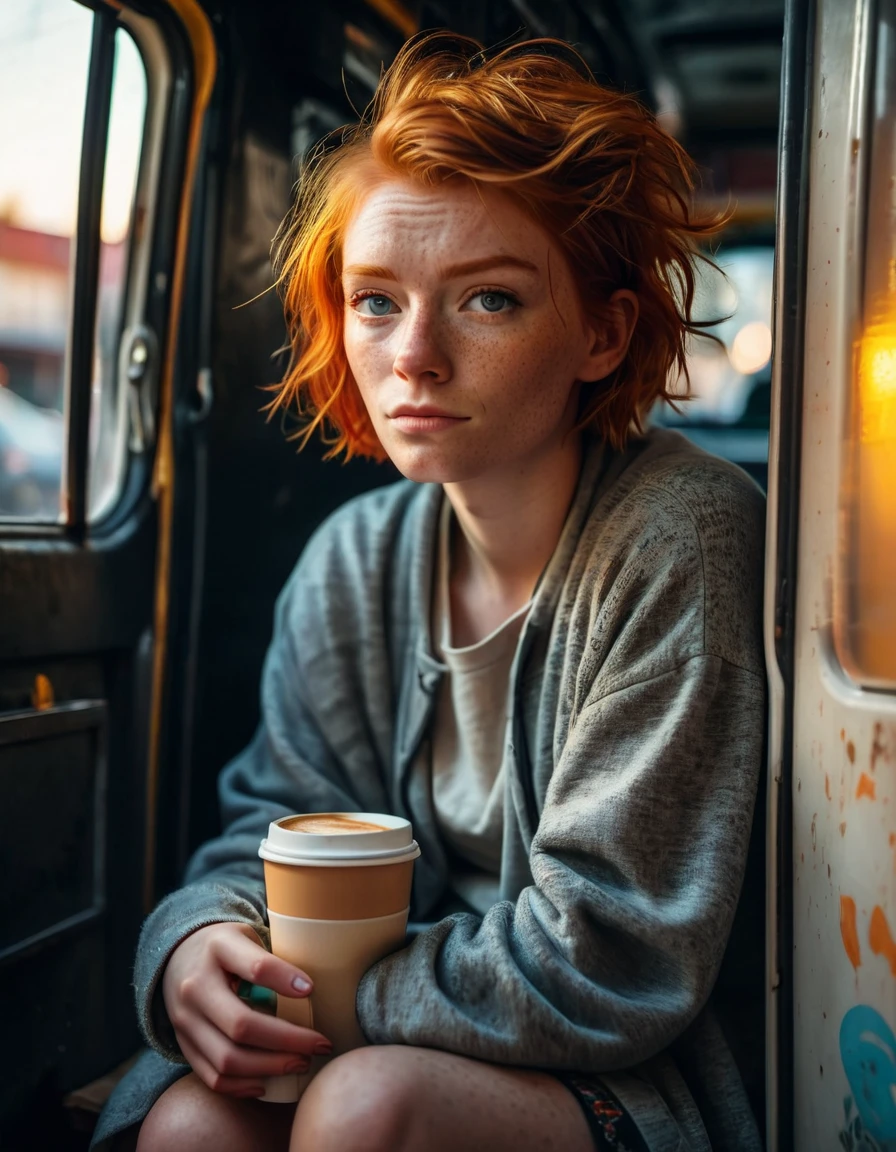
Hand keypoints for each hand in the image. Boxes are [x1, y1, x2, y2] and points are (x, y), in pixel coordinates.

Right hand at [162, 922, 330, 1096]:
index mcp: (218, 948)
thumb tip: (310, 989)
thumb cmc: (225, 947)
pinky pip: (211, 1076)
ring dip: (270, 1067)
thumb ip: (272, 957)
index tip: (311, 989)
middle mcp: (195, 986)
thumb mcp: (246, 935)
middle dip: (288, 1041)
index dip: (284, 979)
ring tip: (301, 1063)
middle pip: (242, 1025)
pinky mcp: (183, 1043)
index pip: (255, 967)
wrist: (176, 956)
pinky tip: (267, 1083)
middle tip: (320, 1044)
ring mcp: (185, 1019)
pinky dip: (242, 1086)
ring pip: (227, 1059)